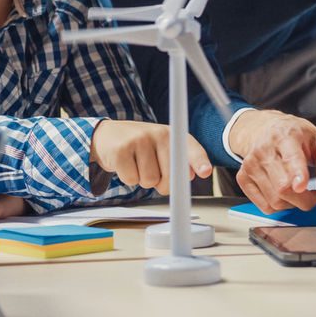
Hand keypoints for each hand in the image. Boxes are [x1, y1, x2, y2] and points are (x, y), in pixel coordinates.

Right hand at [90, 120, 211, 194]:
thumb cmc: (142, 146)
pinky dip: (128, 178)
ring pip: (149, 181)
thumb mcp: (163, 148)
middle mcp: (159, 133)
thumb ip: (180, 162)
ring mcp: (139, 139)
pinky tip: (125, 164)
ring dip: (142, 180)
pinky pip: (131, 180)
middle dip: (162, 183)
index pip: (190, 148)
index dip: (199, 161)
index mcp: (173, 135)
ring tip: (137, 164)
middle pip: (170, 176)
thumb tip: (190, 175)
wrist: (109, 135)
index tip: (206, 172)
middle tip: (152, 170)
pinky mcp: (121, 149)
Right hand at [229, 110, 315, 213]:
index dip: (297, 174)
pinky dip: (279, 206)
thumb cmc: (295, 135)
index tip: (302, 185)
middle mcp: (264, 150)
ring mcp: (250, 165)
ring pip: (274, 201)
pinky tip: (283, 193)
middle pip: (283, 187)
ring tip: (297, 190)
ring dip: (292, 204)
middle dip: (304, 200)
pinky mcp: (243, 178)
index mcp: (286, 137)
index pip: (291, 158)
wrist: (265, 129)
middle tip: (313, 194)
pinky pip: (265, 206)